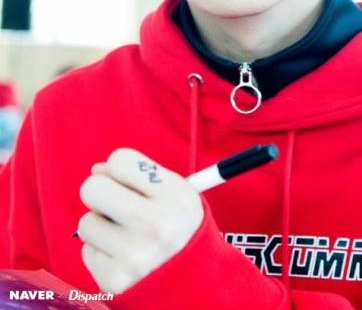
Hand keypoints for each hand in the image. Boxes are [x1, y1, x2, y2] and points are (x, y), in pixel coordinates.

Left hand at [77, 148, 203, 293]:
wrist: (193, 284)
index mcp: (175, 197)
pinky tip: (123, 256)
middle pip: (92, 188)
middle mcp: (156, 225)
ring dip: (101, 226)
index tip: (127, 181)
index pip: (120, 160)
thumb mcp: (177, 194)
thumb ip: (140, 174)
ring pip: (86, 222)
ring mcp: (134, 255)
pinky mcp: (114, 280)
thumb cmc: (179, 229)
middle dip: (100, 194)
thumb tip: (97, 171)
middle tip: (115, 205)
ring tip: (126, 235)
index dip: (119, 170)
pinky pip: (87, 250)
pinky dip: (101, 251)